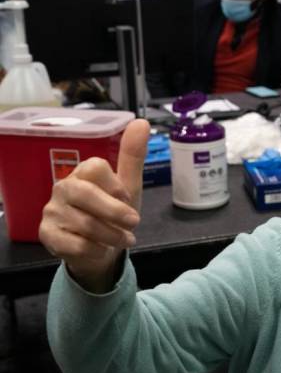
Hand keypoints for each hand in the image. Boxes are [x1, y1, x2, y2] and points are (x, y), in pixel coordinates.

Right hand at [39, 119, 149, 292]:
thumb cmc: (114, 214)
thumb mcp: (129, 187)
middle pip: (86, 194)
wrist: (99, 249)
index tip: (128, 198)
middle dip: (115, 213)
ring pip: (84, 224)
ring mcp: (52, 211)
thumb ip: (133, 157)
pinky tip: (102, 249)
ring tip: (125, 239)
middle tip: (134, 224)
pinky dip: (96, 250)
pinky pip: (75, 244)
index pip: (95, 167)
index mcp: (83, 172)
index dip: (117, 187)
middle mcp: (63, 188)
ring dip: (112, 236)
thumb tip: (141, 122)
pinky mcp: (47, 235)